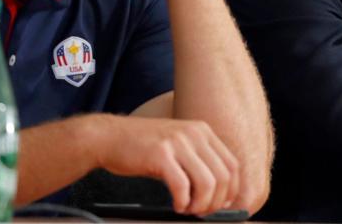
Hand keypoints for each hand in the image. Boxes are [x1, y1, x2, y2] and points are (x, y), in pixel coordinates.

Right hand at [95, 115, 243, 214]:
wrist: (108, 137)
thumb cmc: (143, 147)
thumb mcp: (178, 145)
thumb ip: (198, 162)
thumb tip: (218, 193)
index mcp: (203, 131)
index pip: (232, 164)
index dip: (231, 189)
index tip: (223, 204)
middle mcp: (194, 133)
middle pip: (223, 176)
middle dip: (217, 201)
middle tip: (202, 212)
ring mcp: (178, 142)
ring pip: (207, 182)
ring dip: (201, 204)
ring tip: (189, 210)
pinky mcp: (161, 154)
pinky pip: (182, 186)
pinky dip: (183, 202)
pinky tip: (177, 206)